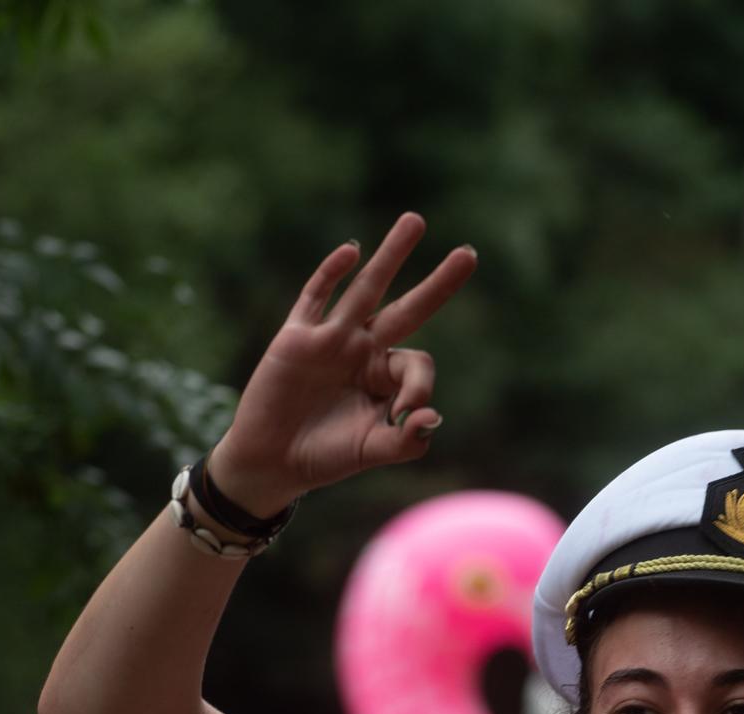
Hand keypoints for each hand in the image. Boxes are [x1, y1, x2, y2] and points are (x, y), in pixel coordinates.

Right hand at [209, 213, 477, 512]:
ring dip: (391, 256)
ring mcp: (331, 338)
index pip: (418, 363)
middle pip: (409, 309)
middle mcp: (364, 349)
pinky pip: (316, 297)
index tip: (409, 414)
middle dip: (439, 283)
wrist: (273, 461)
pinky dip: (331, 273)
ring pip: (367, 289)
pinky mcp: (296, 337)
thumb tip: (432, 417)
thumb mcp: (373, 451)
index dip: (420, 387)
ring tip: (416, 221)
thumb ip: (407, 440)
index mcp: (387, 376)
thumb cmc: (327, 456)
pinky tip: (352, 251)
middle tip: (470, 253)